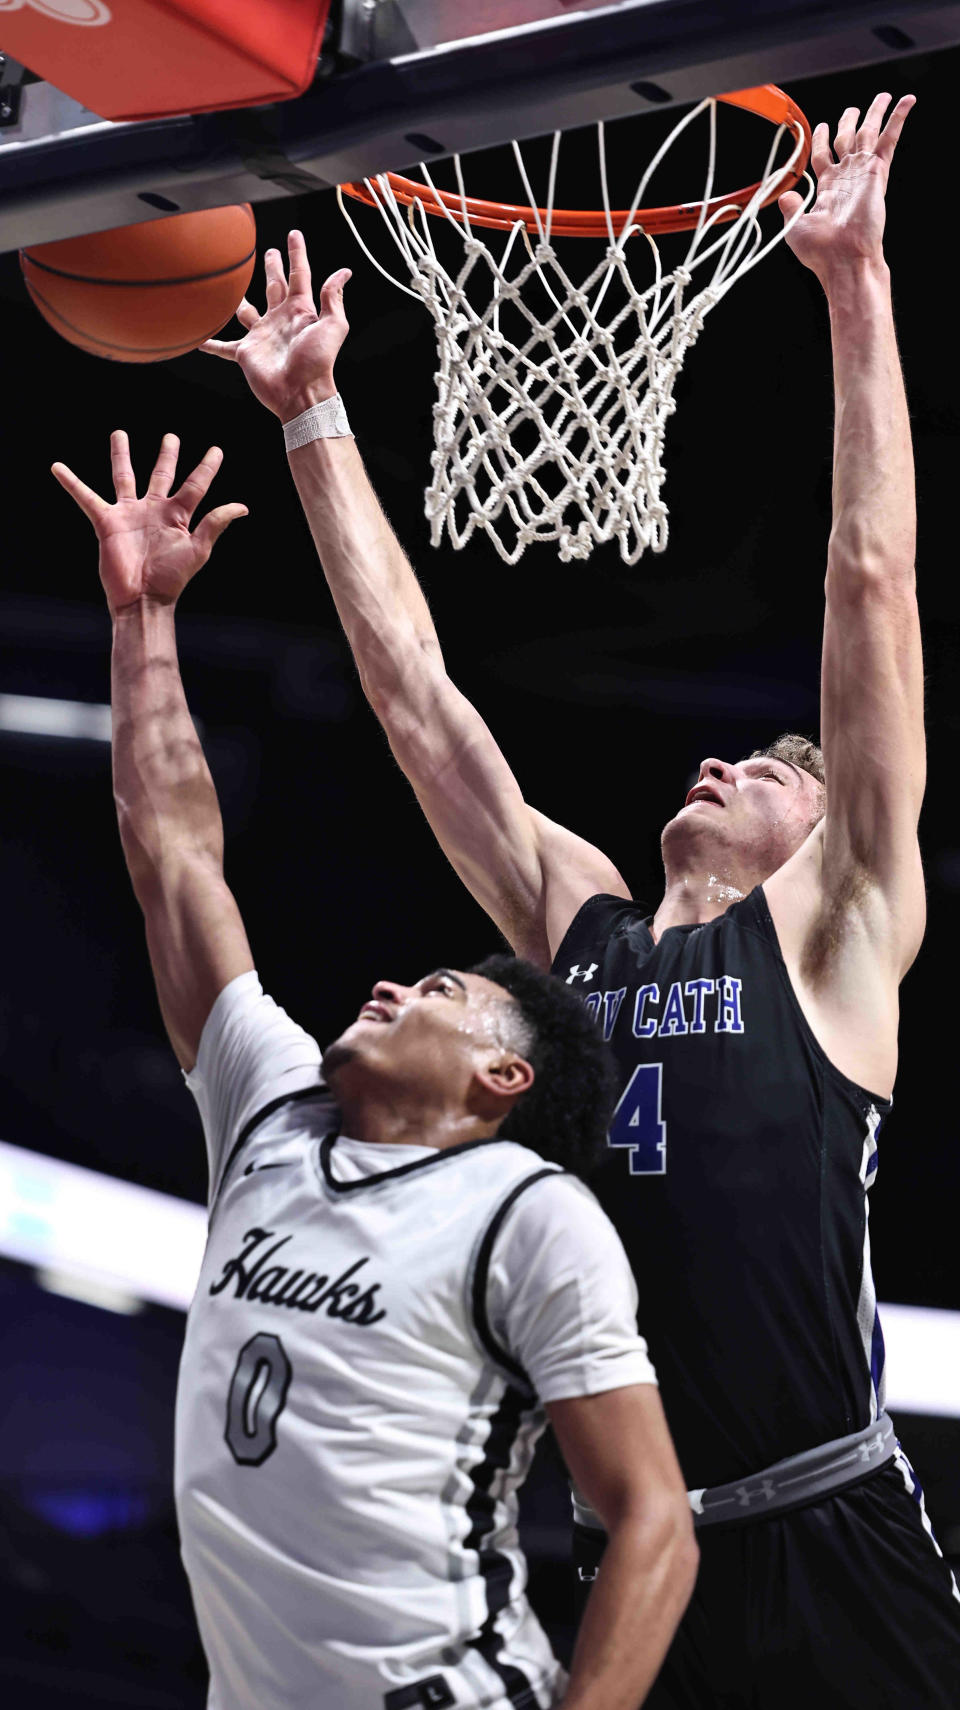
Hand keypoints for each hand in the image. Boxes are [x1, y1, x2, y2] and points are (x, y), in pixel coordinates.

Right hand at [51, 431, 247, 617]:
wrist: (142, 598)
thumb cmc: (171, 578)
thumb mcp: (198, 549)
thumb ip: (215, 523)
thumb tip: (243, 506)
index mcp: (178, 515)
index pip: (196, 484)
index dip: (207, 467)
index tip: (216, 450)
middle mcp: (154, 510)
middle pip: (161, 475)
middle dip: (166, 456)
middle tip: (171, 437)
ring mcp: (130, 514)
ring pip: (124, 477)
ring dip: (121, 455)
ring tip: (119, 434)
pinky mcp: (107, 521)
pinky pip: (86, 497)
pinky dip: (72, 483)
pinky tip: (57, 467)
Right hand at [201, 230, 350, 419]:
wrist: (300, 393)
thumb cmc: (318, 361)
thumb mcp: (332, 326)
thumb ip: (333, 298)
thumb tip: (344, 272)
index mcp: (300, 311)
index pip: (298, 275)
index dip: (296, 254)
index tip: (294, 234)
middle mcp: (279, 319)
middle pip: (274, 287)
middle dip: (271, 269)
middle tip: (268, 252)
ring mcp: (262, 335)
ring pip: (246, 311)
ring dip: (238, 299)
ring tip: (230, 286)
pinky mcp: (246, 352)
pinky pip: (224, 345)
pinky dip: (211, 341)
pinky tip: (199, 337)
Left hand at [779, 92, 914, 281]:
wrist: (843, 260)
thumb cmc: (822, 251)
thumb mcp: (796, 227)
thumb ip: (792, 207)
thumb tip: (785, 196)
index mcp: (828, 189)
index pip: (824, 156)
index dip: (823, 140)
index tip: (823, 126)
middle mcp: (846, 178)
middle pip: (848, 140)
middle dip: (849, 123)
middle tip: (853, 109)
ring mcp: (862, 174)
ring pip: (869, 134)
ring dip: (875, 114)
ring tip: (882, 97)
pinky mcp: (877, 172)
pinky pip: (889, 139)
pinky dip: (897, 119)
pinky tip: (906, 102)